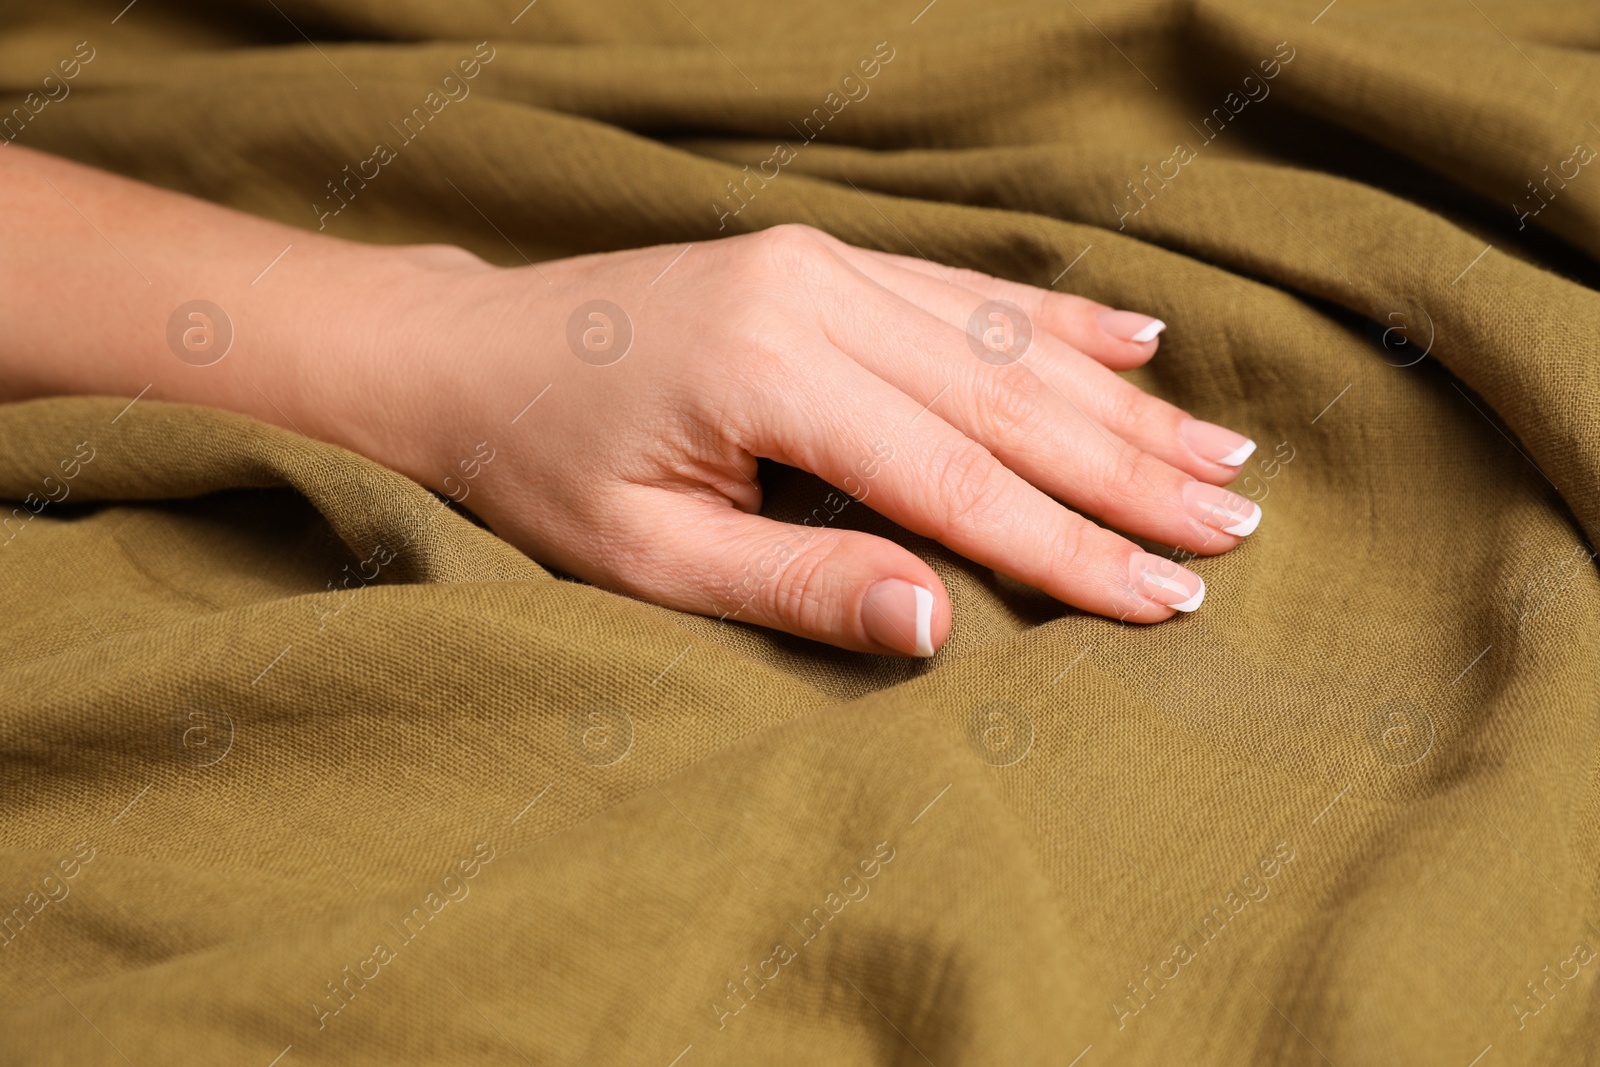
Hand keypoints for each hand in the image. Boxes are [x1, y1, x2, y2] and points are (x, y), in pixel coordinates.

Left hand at [354, 224, 1260, 656]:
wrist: (463, 356)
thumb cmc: (541, 468)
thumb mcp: (650, 558)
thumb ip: (798, 586)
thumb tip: (941, 627)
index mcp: (771, 375)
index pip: (957, 481)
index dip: (1070, 548)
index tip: (1170, 595)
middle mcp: (813, 295)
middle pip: (1004, 400)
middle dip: (1127, 473)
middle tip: (1236, 524)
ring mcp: (822, 262)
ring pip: (1001, 341)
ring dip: (1115, 402)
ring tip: (1219, 449)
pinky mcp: (819, 258)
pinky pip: (959, 289)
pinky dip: (1052, 323)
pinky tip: (1132, 343)